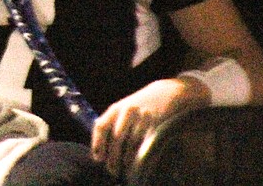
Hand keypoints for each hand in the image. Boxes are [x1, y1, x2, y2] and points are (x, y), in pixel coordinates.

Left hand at [91, 77, 207, 178]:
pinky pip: (145, 142)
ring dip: (126, 158)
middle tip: (111, 169)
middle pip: (116, 137)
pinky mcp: (155, 122)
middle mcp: (127, 111)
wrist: (165, 94)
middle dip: (112, 156)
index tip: (98, 158)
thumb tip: (100, 148)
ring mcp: (141, 116)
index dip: (98, 143)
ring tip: (123, 167)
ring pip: (131, 142)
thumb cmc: (139, 106)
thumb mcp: (122, 110)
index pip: (101, 126)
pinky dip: (138, 154)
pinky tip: (135, 161)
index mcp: (115, 109)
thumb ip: (111, 124)